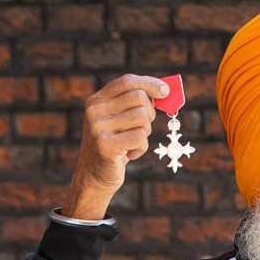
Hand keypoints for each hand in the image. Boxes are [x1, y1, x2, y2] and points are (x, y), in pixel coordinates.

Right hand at [63, 73, 171, 215]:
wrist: (94, 178)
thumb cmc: (114, 148)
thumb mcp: (119, 121)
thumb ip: (134, 105)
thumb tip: (164, 91)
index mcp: (96, 100)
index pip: (127, 81)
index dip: (149, 84)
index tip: (166, 91)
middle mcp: (94, 110)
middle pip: (139, 98)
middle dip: (149, 113)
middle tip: (143, 128)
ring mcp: (98, 128)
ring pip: (142, 118)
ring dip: (145, 133)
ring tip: (132, 144)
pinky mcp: (105, 146)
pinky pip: (140, 138)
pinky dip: (141, 148)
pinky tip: (129, 155)